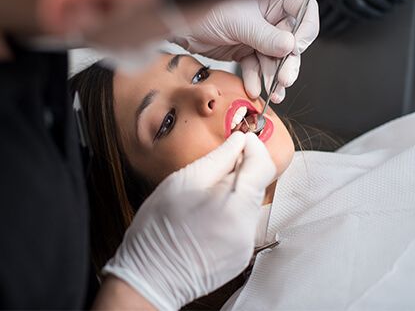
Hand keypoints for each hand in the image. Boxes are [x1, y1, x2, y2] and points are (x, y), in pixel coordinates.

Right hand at [103, 132, 275, 309]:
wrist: (151, 276)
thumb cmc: (159, 228)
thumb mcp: (183, 182)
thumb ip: (217, 158)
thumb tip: (238, 141)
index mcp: (235, 204)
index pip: (263, 164)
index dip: (253, 146)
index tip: (240, 139)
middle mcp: (247, 226)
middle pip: (256, 184)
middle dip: (238, 171)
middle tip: (210, 170)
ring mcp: (245, 244)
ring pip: (248, 203)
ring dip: (232, 193)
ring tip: (201, 199)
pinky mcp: (240, 255)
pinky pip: (241, 223)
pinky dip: (228, 213)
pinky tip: (204, 219)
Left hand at [173, 0, 318, 102]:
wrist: (184, 26)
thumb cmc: (209, 11)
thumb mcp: (240, 23)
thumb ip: (266, 36)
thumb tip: (290, 46)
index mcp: (275, 0)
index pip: (304, 12)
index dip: (304, 31)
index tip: (296, 48)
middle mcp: (269, 18)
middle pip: (290, 42)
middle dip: (288, 64)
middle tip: (285, 79)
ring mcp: (258, 36)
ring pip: (274, 59)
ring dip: (273, 77)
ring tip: (273, 92)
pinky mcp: (246, 50)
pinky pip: (256, 67)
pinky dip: (255, 79)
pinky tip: (253, 88)